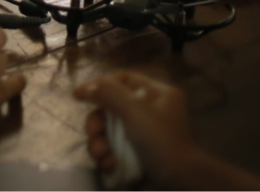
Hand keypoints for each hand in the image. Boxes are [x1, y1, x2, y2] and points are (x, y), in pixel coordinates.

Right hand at [74, 72, 199, 185]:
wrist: (180, 181)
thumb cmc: (159, 139)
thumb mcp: (134, 110)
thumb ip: (108, 93)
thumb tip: (85, 88)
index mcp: (157, 94)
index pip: (123, 79)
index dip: (100, 84)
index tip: (79, 95)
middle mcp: (151, 111)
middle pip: (112, 107)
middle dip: (98, 121)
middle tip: (92, 132)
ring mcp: (145, 134)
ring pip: (110, 131)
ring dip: (99, 142)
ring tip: (100, 154)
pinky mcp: (140, 154)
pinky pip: (116, 149)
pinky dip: (109, 156)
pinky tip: (110, 165)